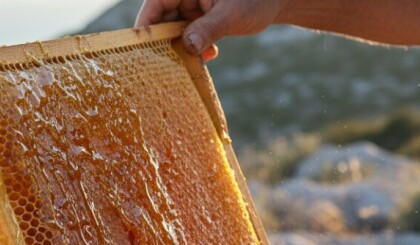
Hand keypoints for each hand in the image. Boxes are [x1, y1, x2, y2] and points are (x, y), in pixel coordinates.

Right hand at [135, 0, 290, 58]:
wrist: (278, 1)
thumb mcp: (232, 14)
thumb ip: (209, 29)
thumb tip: (187, 46)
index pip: (157, 3)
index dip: (146, 24)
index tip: (140, 47)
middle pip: (162, 19)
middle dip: (165, 42)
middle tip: (166, 64)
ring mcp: (193, 7)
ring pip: (175, 31)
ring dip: (182, 48)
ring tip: (191, 61)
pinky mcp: (201, 20)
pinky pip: (189, 36)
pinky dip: (195, 48)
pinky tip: (209, 54)